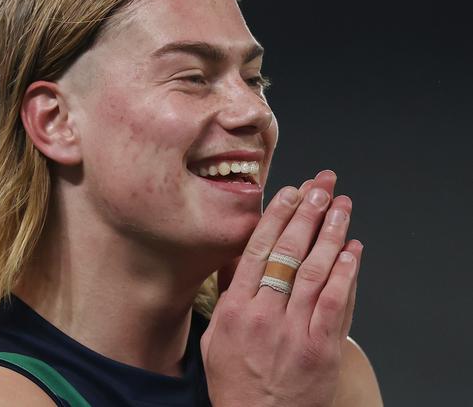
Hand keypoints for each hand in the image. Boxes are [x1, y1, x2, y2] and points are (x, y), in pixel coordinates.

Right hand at [201, 170, 362, 406]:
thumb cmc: (235, 381)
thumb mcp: (214, 336)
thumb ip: (226, 294)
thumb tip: (237, 254)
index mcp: (234, 309)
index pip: (257, 250)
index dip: (276, 216)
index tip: (289, 191)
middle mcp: (262, 315)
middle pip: (289, 252)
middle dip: (307, 213)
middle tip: (321, 186)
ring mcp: (294, 332)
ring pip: (315, 270)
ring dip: (331, 233)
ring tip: (341, 205)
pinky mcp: (321, 349)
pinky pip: (336, 303)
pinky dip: (347, 272)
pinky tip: (352, 249)